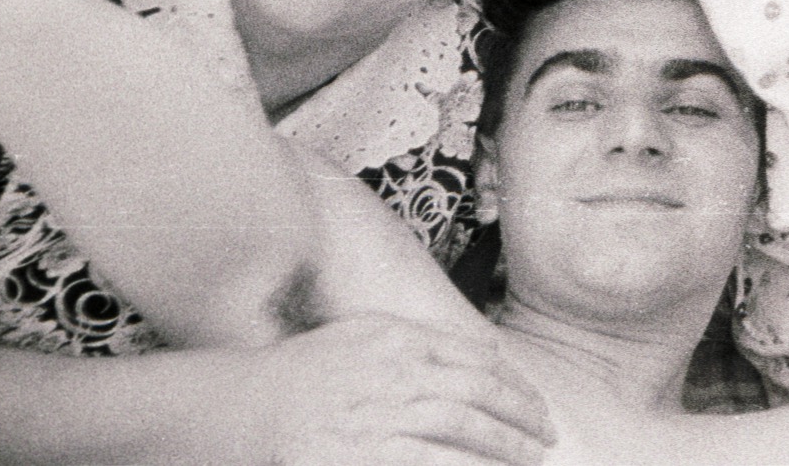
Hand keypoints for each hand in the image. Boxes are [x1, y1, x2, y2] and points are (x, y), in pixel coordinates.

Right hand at [244, 315, 556, 465]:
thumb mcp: (361, 336)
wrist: (240, 408)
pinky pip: (433, 462)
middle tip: (548, 434)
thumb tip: (485, 352)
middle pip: (479, 390)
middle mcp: (395, 369)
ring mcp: (381, 412)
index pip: (475, 356)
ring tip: (532, 458)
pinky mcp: (367, 453)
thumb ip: (421, 341)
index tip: (536, 401)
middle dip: (522, 414)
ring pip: (464, 426)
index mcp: (398, 337)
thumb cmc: (301, 374)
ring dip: (507, 445)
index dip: (514, 382)